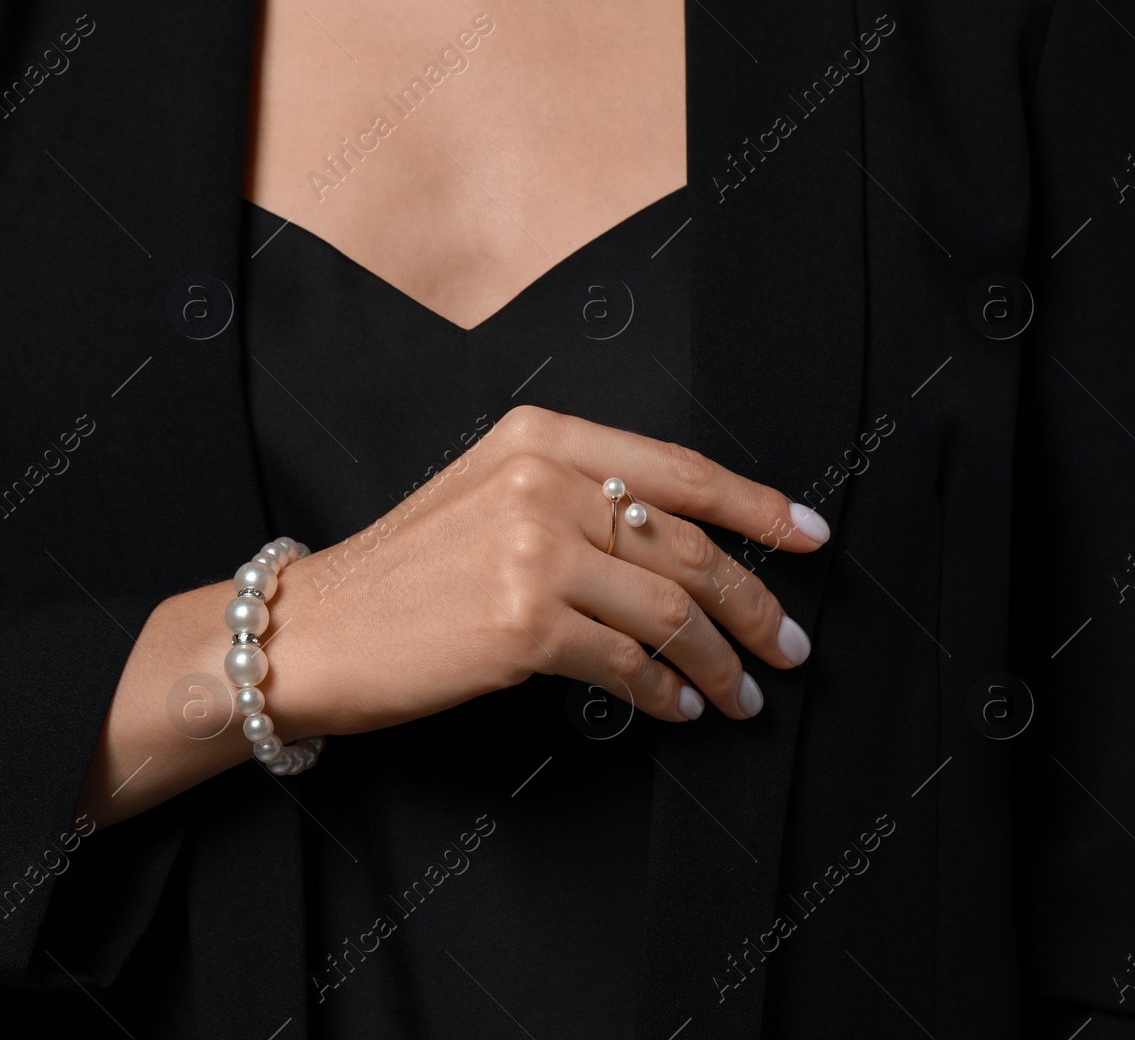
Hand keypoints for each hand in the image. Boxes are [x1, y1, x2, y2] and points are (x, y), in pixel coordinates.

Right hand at [266, 405, 828, 737]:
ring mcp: (534, 551)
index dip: (757, 506)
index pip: (681, 469)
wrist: (314, 628)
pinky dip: (666, 692)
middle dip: (755, 604)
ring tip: (745, 695)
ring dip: (723, 662)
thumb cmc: (410, 568)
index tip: (810, 535)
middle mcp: (546, 481)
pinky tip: (680, 708)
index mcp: (546, 436)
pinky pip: (629, 662)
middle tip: (790, 646)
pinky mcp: (524, 623)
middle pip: (689, 546)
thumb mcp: (494, 493)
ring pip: (672, 609)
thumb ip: (584, 495)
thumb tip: (690, 543)